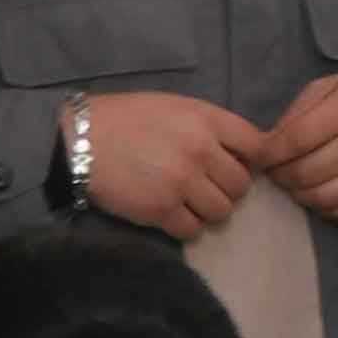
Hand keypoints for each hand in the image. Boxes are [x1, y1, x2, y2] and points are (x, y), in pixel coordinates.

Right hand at [68, 88, 259, 237]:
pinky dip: (185, 226)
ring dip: (207, 211)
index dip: (251, 160)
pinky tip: (170, 214)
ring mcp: (182, 182)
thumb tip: (239, 153)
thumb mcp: (174, 107)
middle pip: (241, 185)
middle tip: (205, 187)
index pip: (257, 146)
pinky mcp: (162, 210)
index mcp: (206, 119)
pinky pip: (193, 230)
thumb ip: (208, 126)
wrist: (80, 139)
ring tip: (187, 202)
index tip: (236, 166)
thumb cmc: (126, 119)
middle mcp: (201, 150)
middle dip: (227, 189)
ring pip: (222, 212)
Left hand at [264, 68, 337, 222]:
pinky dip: (322, 207)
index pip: (298, 139)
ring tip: (293, 182)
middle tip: (274, 169)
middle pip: (307, 173)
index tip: (258, 156)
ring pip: (324, 197)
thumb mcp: (332, 85)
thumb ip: (299, 112)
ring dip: (299, 194)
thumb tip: (268, 144)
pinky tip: (316, 192)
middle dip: (280, 175)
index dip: (269, 153)